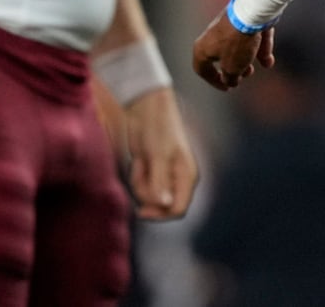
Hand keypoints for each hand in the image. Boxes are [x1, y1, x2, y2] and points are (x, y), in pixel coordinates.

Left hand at [123, 88, 197, 219]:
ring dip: (140, 183)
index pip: (178, 209)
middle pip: (162, 206)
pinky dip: (136, 177)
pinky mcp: (152, 172)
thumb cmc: (158, 129)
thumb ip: (160, 182)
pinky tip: (138, 159)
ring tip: (140, 161)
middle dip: (147, 194)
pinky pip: (142, 186)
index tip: (141, 210)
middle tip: (139, 176)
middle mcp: (178, 179)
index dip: (161, 214)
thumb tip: (164, 204)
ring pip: (149, 197)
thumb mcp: (158, 156)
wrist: (146, 110)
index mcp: (187, 176)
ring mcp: (165, 176)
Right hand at [191, 13, 275, 90]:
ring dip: (248, 59)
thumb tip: (231, 81)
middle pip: (221, 56)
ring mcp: (229, 25)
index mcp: (203, 48)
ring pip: (237, 46)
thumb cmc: (236, 42)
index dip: (214, 81)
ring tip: (258, 67)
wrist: (252, 13)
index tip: (227, 88)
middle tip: (246, 74)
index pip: (202, 69)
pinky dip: (259, 47)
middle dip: (235, 68)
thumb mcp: (232, 68)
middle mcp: (213, 36)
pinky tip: (269, 60)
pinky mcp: (245, 18)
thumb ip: (230, 78)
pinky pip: (251, 36)